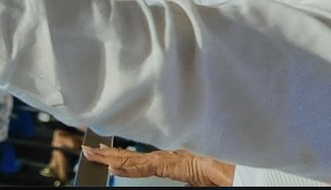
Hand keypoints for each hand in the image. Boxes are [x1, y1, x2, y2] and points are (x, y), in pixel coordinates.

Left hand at [81, 145, 233, 186]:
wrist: (240, 168)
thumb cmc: (225, 171)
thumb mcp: (198, 178)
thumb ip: (186, 177)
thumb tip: (185, 180)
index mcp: (173, 159)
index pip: (141, 159)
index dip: (121, 156)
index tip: (105, 154)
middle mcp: (168, 155)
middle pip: (134, 155)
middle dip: (110, 153)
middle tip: (90, 150)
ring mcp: (170, 157)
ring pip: (135, 157)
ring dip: (112, 157)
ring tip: (92, 155)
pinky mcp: (174, 164)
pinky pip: (147, 166)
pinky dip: (129, 167)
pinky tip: (113, 166)